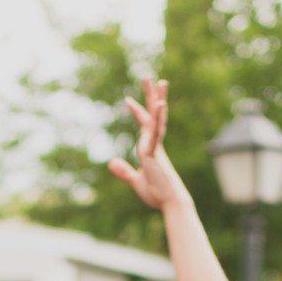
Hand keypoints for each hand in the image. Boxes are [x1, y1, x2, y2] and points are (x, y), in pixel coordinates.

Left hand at [107, 78, 190, 213]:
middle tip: (149, 77)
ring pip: (157, 118)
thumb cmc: (157, 194)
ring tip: (159, 81)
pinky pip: (156, 133)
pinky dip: (157, 118)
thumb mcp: (136, 181)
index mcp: (151, 149)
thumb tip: (111, 162)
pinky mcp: (155, 153)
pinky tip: (159, 105)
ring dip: (157, 99)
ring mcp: (156, 147)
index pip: (145, 125)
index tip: (128, 100)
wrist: (170, 204)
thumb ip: (124, 171)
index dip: (138, 112)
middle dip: (151, 95)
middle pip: (154, 114)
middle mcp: (155, 144)